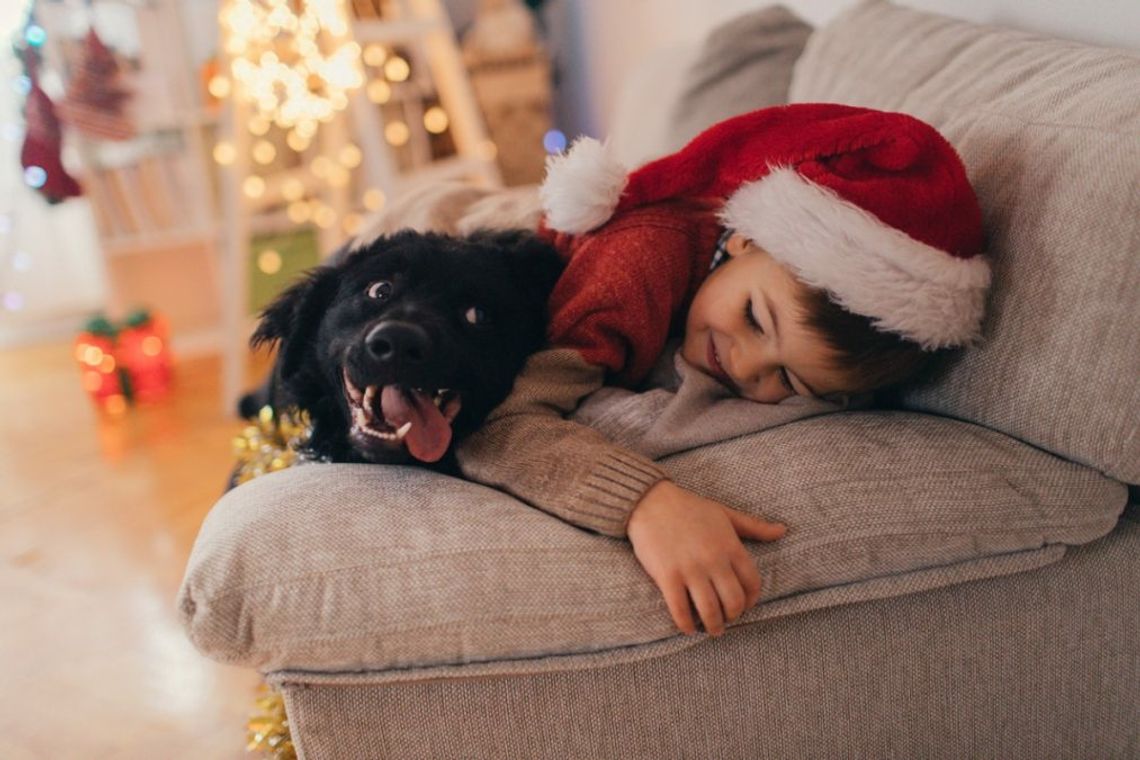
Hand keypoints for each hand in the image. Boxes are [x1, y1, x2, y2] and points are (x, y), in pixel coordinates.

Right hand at [626, 480, 785, 636]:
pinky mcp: (667, 576)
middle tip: (727, 620)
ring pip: (710, 610)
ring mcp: (690, 569)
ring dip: (713, 626)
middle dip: (733, 617)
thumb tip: (783, 531)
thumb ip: (754, 526)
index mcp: (730, 546)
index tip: (744, 606)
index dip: (751, 601)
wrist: (650, 501)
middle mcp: (714, 560)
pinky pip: (681, 610)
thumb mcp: (725, 514)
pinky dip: (686, 624)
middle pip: (733, 602)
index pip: (752, 583)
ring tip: (712, 629)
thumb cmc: (689, 507)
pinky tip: (688, 627)